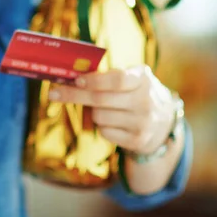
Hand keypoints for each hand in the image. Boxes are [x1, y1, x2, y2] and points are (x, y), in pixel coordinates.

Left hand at [48, 65, 175, 154]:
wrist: (163, 123)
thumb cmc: (136, 94)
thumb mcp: (132, 79)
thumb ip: (108, 76)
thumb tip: (71, 76)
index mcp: (143, 79)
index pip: (117, 79)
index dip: (94, 80)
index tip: (75, 80)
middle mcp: (146, 101)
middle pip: (100, 99)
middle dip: (73, 95)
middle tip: (53, 93)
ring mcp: (143, 122)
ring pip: (99, 116)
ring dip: (92, 112)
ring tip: (101, 108)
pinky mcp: (137, 140)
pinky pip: (104, 132)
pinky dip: (101, 126)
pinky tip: (112, 122)